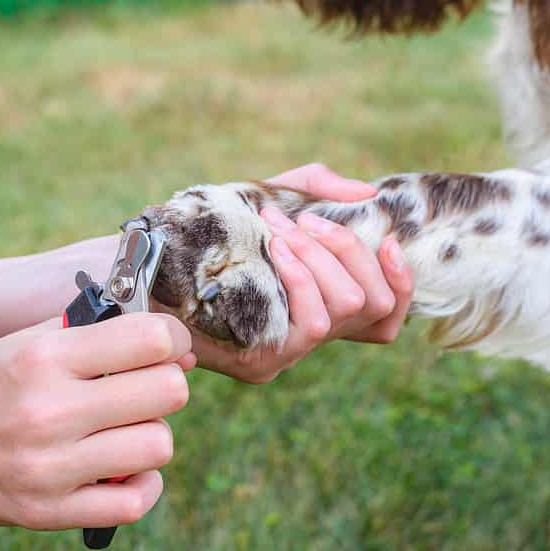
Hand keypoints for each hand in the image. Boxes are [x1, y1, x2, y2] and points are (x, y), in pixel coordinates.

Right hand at [0, 313, 193, 530]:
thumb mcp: (23, 341)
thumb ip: (95, 332)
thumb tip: (174, 345)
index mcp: (44, 357)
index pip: (150, 340)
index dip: (173, 338)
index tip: (168, 345)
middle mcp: (49, 411)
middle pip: (168, 392)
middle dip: (167, 383)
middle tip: (144, 387)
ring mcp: (50, 467)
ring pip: (159, 445)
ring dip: (151, 434)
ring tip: (123, 428)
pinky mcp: (49, 512)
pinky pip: (135, 502)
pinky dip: (141, 484)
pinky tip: (122, 468)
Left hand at [193, 163, 413, 382]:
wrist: (147, 260)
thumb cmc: (212, 230)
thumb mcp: (269, 198)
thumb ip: (317, 189)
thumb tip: (369, 194)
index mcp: (317, 306)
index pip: (386, 318)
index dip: (402, 283)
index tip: (388, 240)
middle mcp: (311, 335)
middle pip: (374, 304)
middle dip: (348, 250)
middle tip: (304, 221)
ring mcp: (291, 352)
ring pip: (348, 306)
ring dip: (321, 257)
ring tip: (283, 230)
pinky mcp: (266, 361)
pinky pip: (312, 323)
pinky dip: (302, 276)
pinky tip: (275, 249)